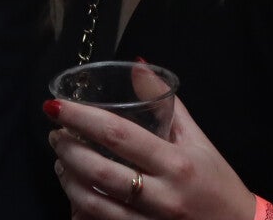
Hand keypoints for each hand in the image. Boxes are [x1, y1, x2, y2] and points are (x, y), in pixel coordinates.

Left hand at [46, 92, 254, 219]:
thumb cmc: (216, 181)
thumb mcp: (198, 138)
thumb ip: (166, 103)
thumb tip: (137, 66)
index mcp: (176, 162)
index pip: (119, 135)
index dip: (82, 119)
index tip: (57, 107)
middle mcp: (162, 195)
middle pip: (100, 171)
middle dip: (69, 150)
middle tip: (55, 135)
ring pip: (95, 203)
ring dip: (69, 181)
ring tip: (61, 163)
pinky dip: (82, 210)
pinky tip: (75, 195)